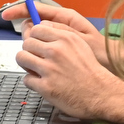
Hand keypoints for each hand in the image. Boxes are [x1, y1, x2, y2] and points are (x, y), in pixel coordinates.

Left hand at [14, 1, 123, 123]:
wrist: (101, 94)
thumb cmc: (91, 71)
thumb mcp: (80, 45)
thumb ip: (61, 36)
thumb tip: (40, 30)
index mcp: (65, 38)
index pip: (37, 29)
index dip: (35, 37)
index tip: (38, 44)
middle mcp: (56, 51)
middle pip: (27, 43)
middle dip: (30, 51)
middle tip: (37, 59)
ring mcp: (50, 69)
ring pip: (21, 57)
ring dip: (27, 64)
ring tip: (35, 70)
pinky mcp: (46, 86)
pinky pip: (27, 79)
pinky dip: (32, 82)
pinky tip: (42, 83)